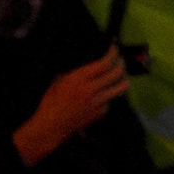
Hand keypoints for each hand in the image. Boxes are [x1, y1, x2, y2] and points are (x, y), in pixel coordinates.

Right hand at [15, 51, 131, 165]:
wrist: (52, 125)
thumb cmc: (51, 103)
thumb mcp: (59, 81)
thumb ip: (77, 73)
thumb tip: (90, 65)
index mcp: (79, 79)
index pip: (105, 62)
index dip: (113, 53)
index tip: (114, 48)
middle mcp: (92, 89)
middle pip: (117, 73)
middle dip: (121, 63)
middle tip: (120, 60)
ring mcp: (99, 102)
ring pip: (121, 87)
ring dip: (123, 78)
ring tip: (120, 75)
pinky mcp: (101, 112)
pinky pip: (111, 100)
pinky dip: (109, 96)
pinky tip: (103, 94)